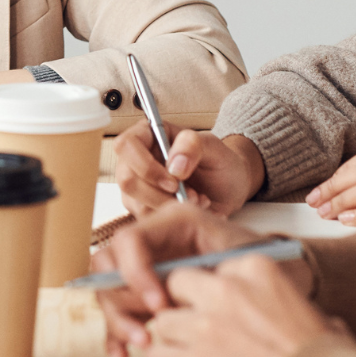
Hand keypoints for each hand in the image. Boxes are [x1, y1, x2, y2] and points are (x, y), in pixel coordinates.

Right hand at [91, 203, 296, 356]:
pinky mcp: (148, 296)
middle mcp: (155, 242)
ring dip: (119, 322)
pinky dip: (118, 336)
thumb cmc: (271, 265)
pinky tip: (125, 355)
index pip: (130, 240)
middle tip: (145, 332)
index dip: (136, 273)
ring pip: (111, 293)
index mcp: (174, 222)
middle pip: (110, 267)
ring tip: (143, 345)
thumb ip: (207, 270)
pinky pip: (121, 314)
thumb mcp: (245, 259)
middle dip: (122, 302)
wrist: (287, 282)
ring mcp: (148, 270)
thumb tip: (170, 293)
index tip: (160, 305)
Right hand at [111, 123, 263, 216]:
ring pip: (136, 204)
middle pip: (127, 180)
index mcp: (147, 136)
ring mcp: (137, 186)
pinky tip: (193, 209)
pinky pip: (148, 221)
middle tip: (191, 195)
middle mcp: (135, 161)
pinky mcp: (144, 208)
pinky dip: (173, 220)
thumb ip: (192, 145)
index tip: (174, 181)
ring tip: (198, 200)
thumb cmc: (219, 161)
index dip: (145, 166)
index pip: (126, 145)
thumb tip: (173, 166)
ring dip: (171, 208)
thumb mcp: (213, 147)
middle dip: (160, 194)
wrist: (229, 186)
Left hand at [138, 256, 344, 356]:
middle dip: (182, 307)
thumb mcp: (313, 314)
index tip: (216, 308)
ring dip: (173, 340)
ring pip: (164, 323)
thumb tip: (285, 315)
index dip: (210, 292)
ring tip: (188, 355)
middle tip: (194, 328)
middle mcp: (227, 291)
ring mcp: (208, 326)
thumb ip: (282, 304)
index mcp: (257, 271)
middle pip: (177, 286)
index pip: (210, 269)